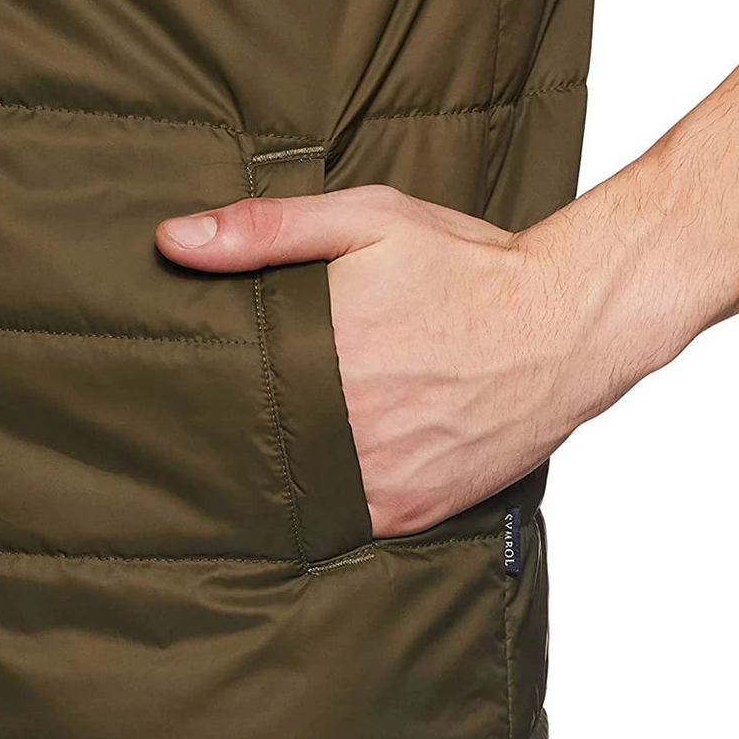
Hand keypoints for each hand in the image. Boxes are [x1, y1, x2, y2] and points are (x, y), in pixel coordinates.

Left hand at [155, 185, 634, 536]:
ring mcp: (381, 477)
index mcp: (323, 354)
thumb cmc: (470, 269)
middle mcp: (348, 425)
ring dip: (287, 465)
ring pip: (299, 487)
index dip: (203, 388)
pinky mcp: (414, 509)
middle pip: (258, 442)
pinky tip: (336, 463)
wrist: (565, 326)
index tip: (187, 385)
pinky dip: (334, 495)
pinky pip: (348, 518)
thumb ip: (267, 229)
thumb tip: (174, 240)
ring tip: (283, 437)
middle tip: (234, 410)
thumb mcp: (369, 220)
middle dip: (244, 426)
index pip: (224, 389)